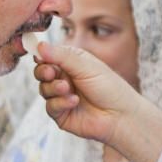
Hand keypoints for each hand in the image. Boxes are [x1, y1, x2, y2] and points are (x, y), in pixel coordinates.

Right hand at [34, 42, 161, 161]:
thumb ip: (61, 56)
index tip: (40, 57)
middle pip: (41, 73)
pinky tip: (74, 102)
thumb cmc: (110, 87)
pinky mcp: (62, 115)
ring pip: (44, 90)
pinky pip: (50, 107)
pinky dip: (60, 103)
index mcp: (71, 63)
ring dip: (53, 88)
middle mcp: (65, 79)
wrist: (122, 115)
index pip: (49, 56)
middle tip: (51, 73)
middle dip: (44, 72)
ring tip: (67, 89)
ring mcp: (62, 97)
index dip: (42, 56)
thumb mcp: (86, 66)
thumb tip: (39, 46)